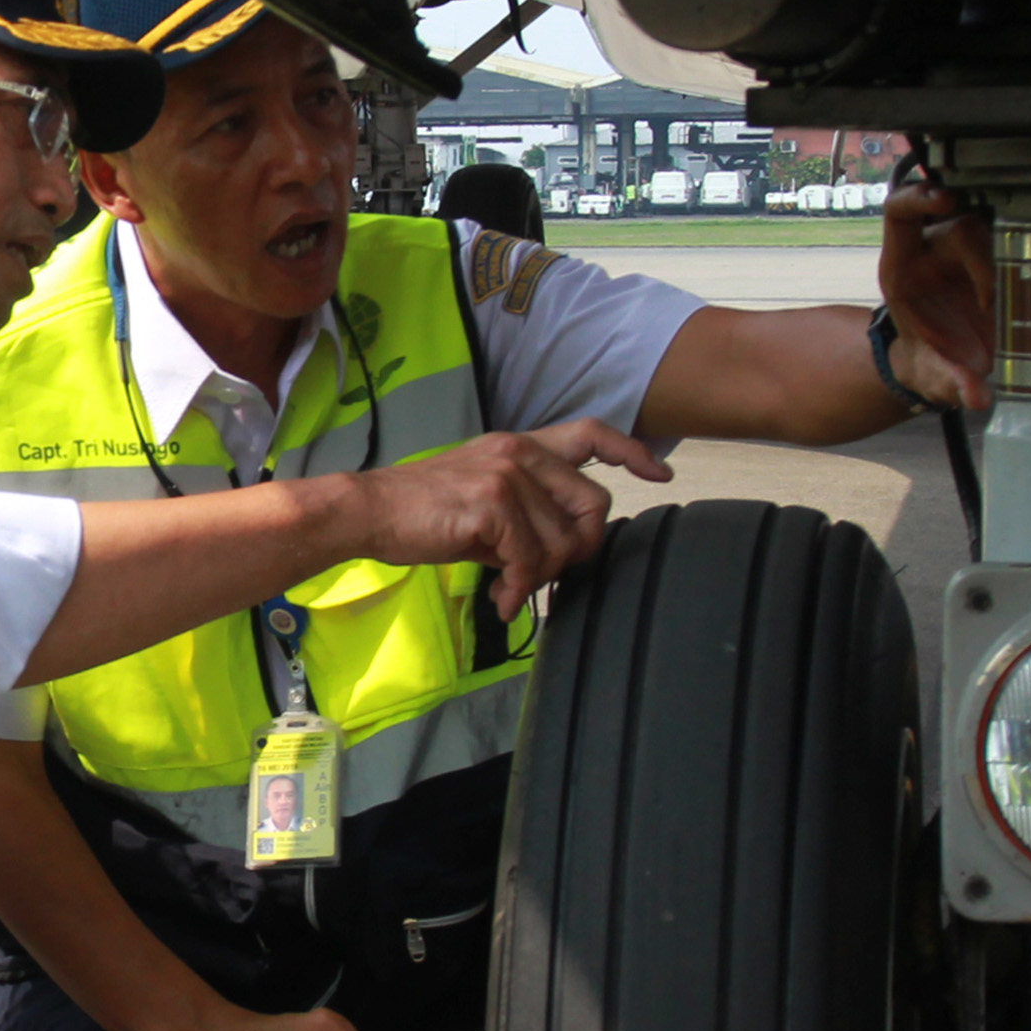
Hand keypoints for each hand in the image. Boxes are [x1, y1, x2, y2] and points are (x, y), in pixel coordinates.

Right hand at [349, 417, 672, 619]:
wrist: (371, 511)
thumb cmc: (423, 512)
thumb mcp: (484, 500)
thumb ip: (529, 511)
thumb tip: (566, 550)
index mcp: (521, 446)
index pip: (592, 434)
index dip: (631, 453)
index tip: (659, 474)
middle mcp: (520, 452)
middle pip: (592, 504)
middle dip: (580, 548)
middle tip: (547, 573)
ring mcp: (507, 475)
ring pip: (561, 542)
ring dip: (538, 578)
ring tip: (508, 589)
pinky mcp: (493, 504)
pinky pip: (531, 560)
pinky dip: (518, 587)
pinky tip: (499, 596)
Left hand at [879, 183, 995, 411]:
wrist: (944, 367)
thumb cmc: (930, 363)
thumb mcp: (934, 377)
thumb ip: (951, 384)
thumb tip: (975, 397)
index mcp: (903, 268)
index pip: (901, 214)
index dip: (919, 199)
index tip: (945, 199)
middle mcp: (933, 252)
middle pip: (959, 224)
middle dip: (981, 255)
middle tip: (993, 293)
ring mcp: (967, 254)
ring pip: (994, 231)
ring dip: (1010, 260)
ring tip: (1010, 300)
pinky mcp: (997, 259)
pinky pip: (1017, 242)